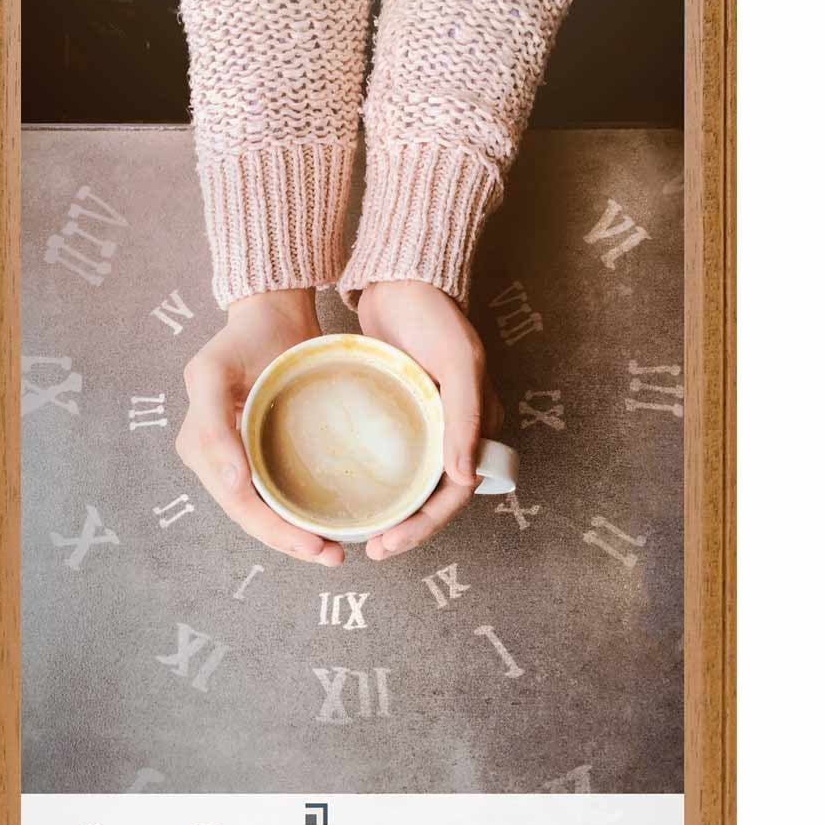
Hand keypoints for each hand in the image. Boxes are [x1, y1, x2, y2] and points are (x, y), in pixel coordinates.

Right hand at [175, 289, 343, 566]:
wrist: (272, 314)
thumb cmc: (241, 339)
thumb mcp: (212, 373)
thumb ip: (213, 429)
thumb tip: (234, 485)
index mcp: (201, 448)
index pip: (238, 503)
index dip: (273, 530)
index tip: (313, 543)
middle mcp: (219, 461)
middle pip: (254, 517)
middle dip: (290, 542)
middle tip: (332, 556)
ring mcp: (244, 459)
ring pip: (269, 512)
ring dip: (298, 536)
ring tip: (334, 552)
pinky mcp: (268, 453)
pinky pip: (283, 492)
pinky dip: (302, 513)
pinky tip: (331, 525)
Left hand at [356, 280, 502, 561]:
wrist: (400, 276)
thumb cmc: (435, 315)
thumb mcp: (458, 362)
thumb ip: (464, 416)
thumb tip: (463, 479)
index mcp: (477, 426)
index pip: (455, 493)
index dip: (425, 525)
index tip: (389, 542)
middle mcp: (453, 431)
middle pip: (432, 496)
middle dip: (406, 528)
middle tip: (370, 547)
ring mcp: (424, 423)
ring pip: (410, 482)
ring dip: (391, 509)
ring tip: (359, 531)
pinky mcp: (396, 411)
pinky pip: (389, 456)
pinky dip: (376, 479)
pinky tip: (348, 491)